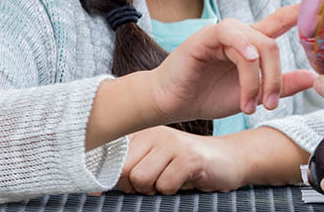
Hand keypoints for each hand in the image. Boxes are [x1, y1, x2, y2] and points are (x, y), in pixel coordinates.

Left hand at [118, 126, 244, 194]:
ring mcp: (172, 143)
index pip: (111, 160)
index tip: (128, 185)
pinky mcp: (189, 157)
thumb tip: (92, 191)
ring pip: (141, 179)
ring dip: (156, 189)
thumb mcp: (155, 164)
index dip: (117, 179)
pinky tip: (186, 180)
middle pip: (123, 172)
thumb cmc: (188, 166)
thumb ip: (127, 171)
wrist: (230, 159)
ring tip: (171, 180)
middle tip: (157, 182)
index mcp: (143, 133)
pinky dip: (174, 190)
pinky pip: (166, 184)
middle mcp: (155, 133)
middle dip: (137, 186)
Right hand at [148, 6, 315, 124]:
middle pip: (273, 43)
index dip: (302, 10)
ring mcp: (223, 34)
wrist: (170, 105)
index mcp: (252, 45)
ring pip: (257, 44)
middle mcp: (240, 35)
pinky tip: (246, 63)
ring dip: (259, 78)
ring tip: (250, 105)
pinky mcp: (204, 37)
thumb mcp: (252, 96)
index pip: (280, 21)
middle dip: (276, 78)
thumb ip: (280, 86)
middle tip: (269, 105)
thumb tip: (312, 78)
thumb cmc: (207, 96)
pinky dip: (243, 50)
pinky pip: (230, 34)